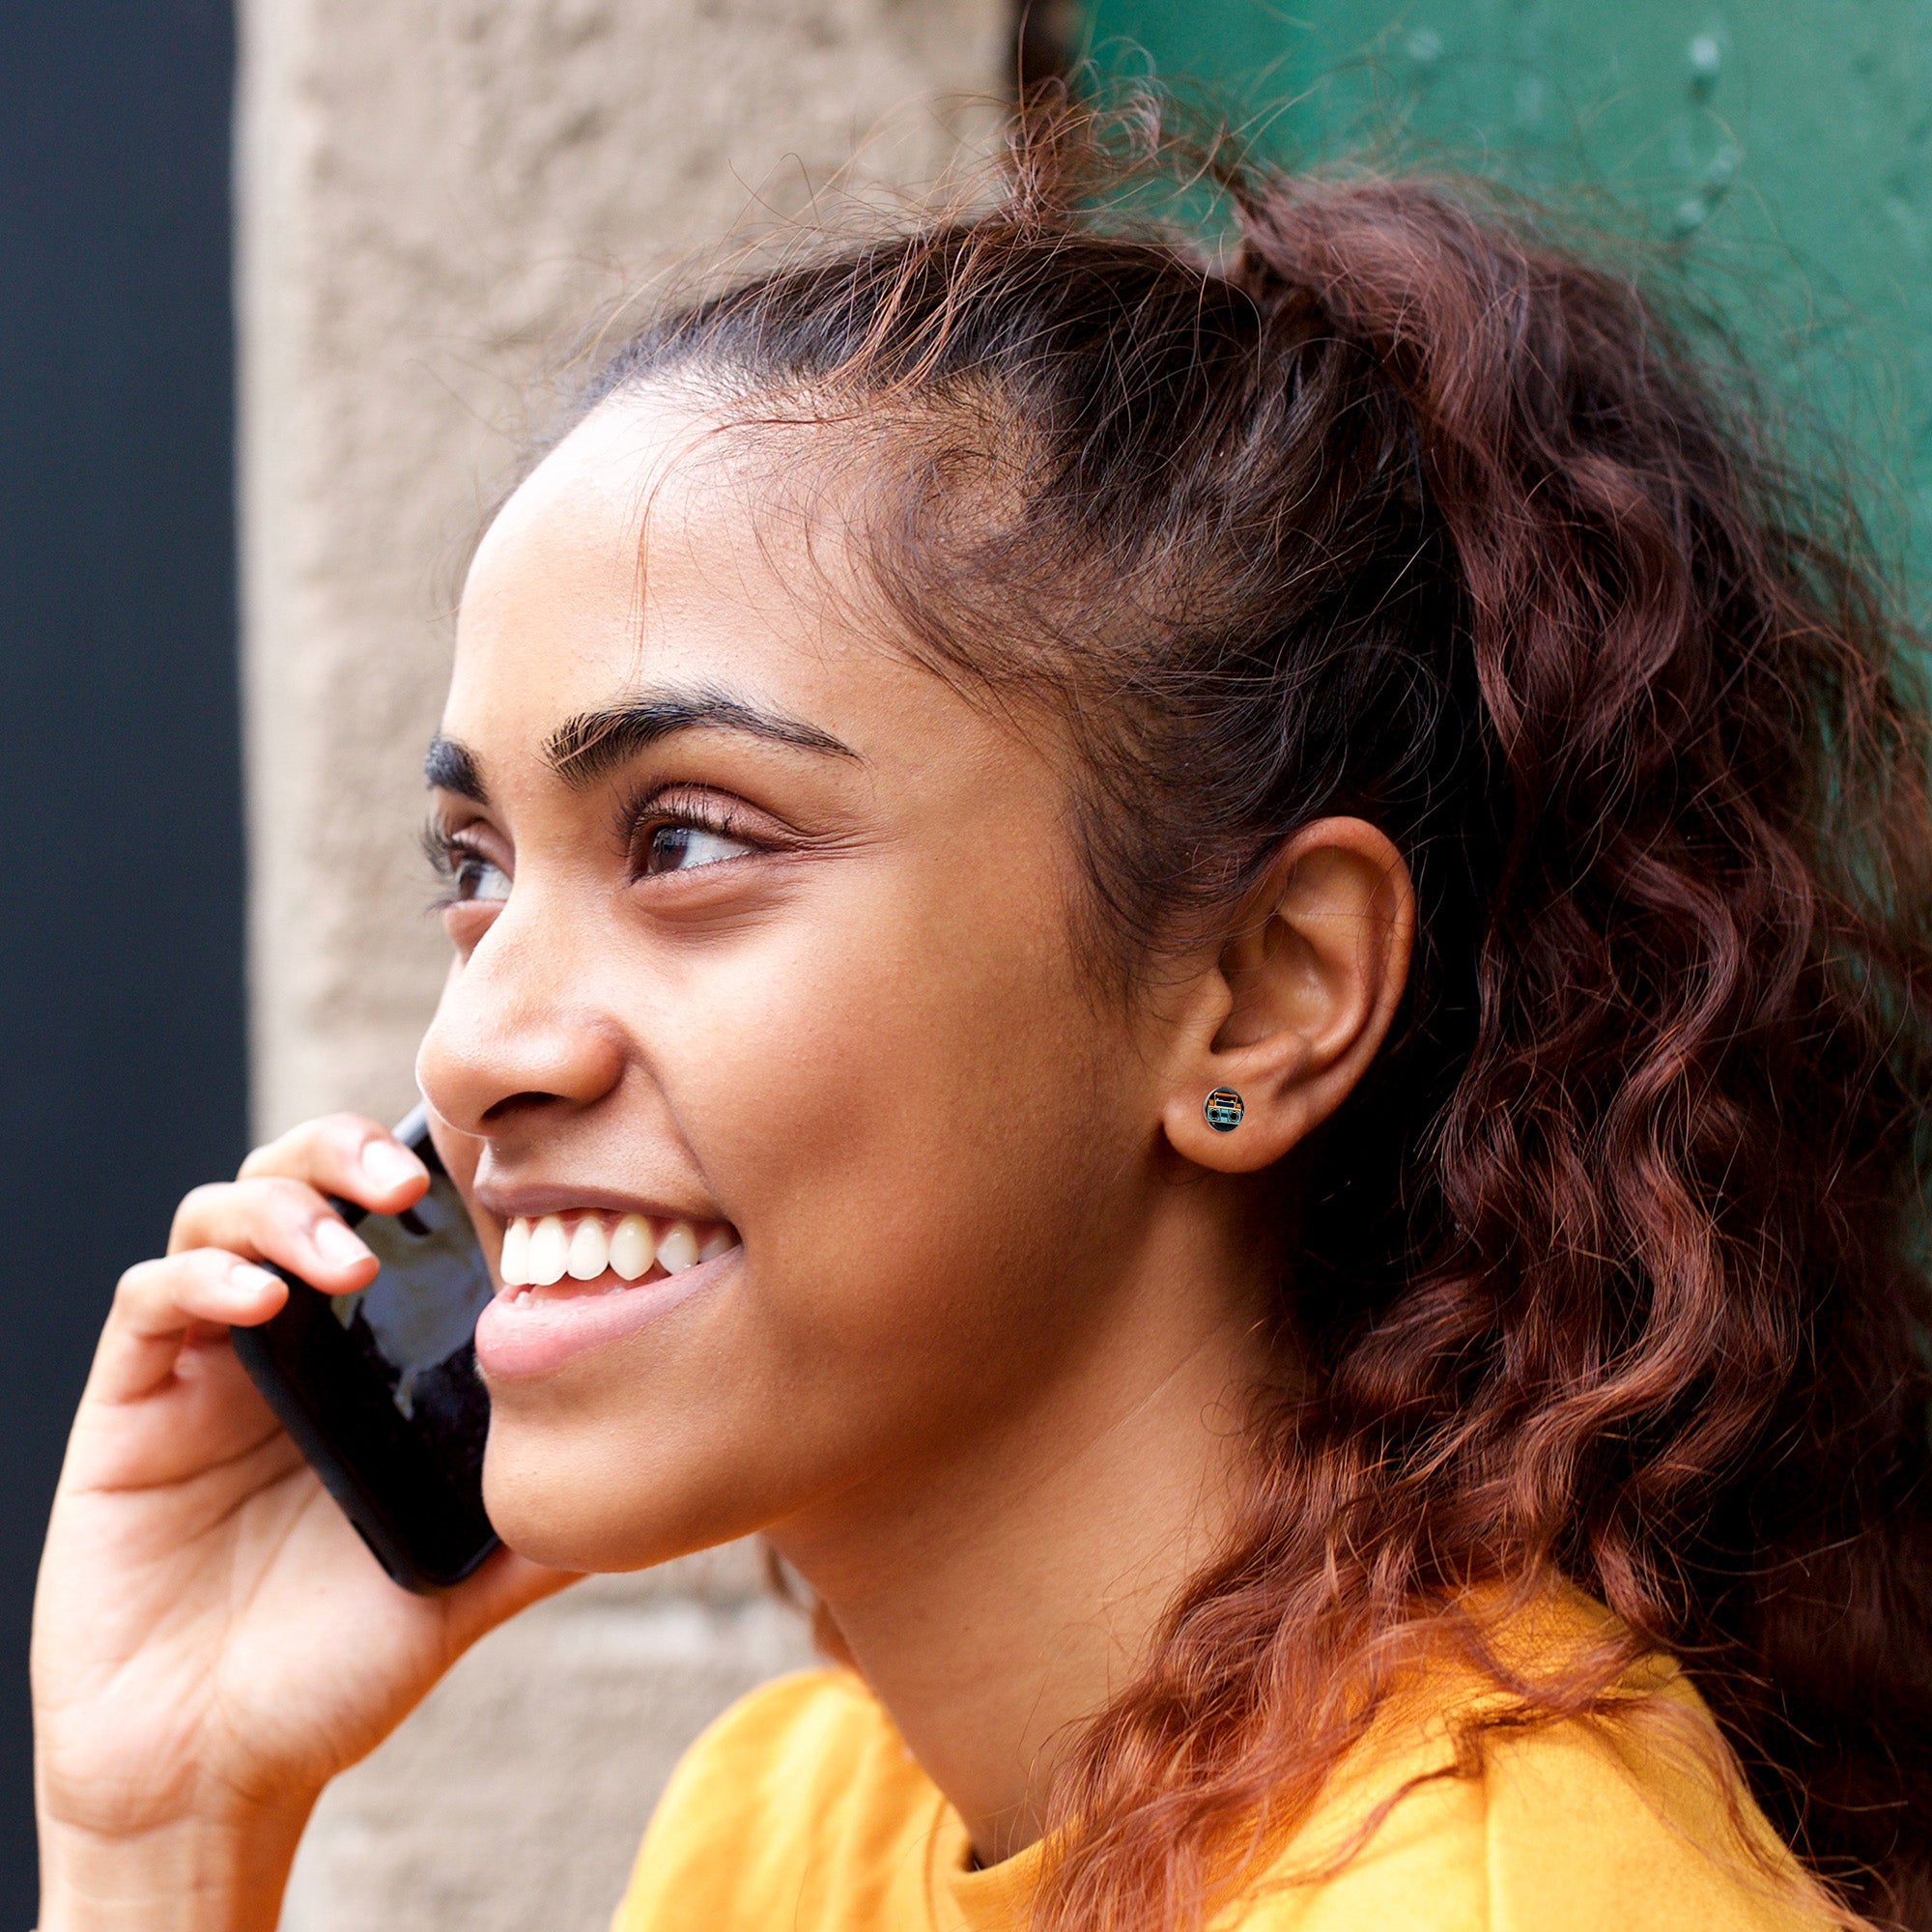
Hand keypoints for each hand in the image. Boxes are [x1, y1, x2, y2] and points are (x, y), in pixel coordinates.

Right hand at [33, 1114, 575, 1930]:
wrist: (211, 1775)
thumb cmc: (338, 1674)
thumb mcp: (466, 1582)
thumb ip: (546, 1521)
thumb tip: (664, 1474)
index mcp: (369, 1364)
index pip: (393, 1220)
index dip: (431, 1167)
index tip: (492, 1166)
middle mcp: (288, 1345)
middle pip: (300, 1180)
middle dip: (348, 1153)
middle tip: (409, 1185)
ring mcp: (205, 1369)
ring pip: (222, 1213)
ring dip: (285, 1209)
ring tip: (346, 1259)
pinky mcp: (130, 1408)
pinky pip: (148, 1299)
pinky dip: (202, 1278)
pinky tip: (261, 1305)